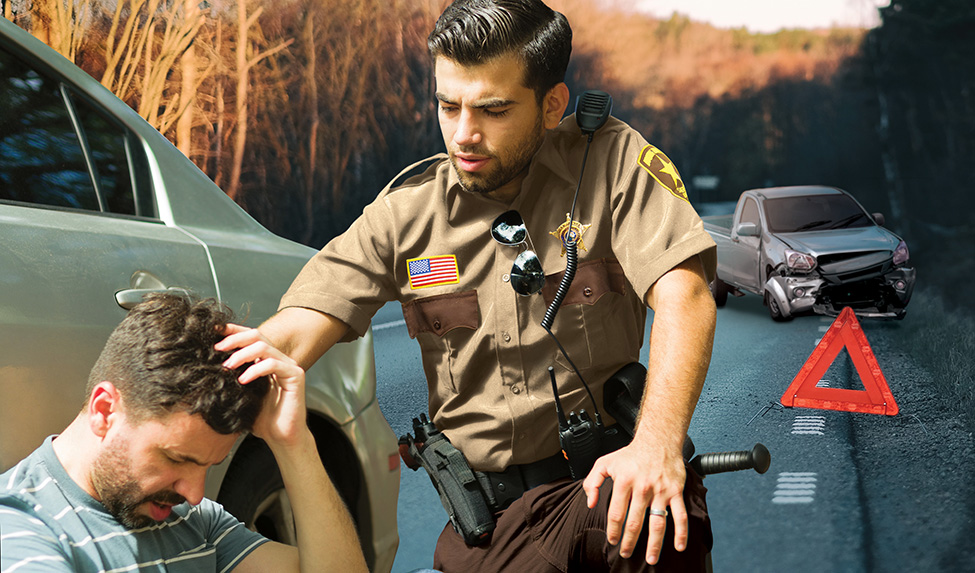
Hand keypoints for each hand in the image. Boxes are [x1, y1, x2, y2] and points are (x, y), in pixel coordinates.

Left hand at [216, 324, 307, 447]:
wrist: (280, 437)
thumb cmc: (261, 419)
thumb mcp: (240, 394)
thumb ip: (232, 377)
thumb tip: (207, 365)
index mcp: (266, 360)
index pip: (250, 338)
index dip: (233, 331)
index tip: (213, 332)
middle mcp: (279, 359)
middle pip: (257, 336)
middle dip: (235, 339)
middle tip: (218, 349)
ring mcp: (288, 366)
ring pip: (264, 347)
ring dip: (242, 354)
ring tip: (228, 367)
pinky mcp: (296, 375)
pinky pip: (273, 364)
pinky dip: (255, 369)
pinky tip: (243, 380)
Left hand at [582, 439, 687, 563]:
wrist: (658, 440)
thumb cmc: (631, 453)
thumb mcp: (604, 462)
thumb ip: (592, 482)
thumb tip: (590, 503)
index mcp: (624, 481)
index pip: (617, 513)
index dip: (614, 530)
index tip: (613, 540)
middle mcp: (642, 487)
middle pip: (635, 522)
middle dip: (629, 541)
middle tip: (626, 553)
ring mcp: (660, 491)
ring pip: (657, 523)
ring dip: (654, 544)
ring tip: (650, 559)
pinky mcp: (675, 491)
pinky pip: (680, 515)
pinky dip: (681, 532)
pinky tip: (678, 546)